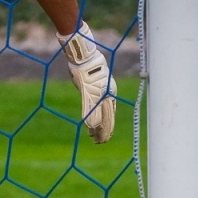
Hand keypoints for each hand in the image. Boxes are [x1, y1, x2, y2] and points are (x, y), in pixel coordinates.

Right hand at [62, 22, 115, 143]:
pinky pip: (89, 108)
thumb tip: (90, 92)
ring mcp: (98, 92)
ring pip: (100, 115)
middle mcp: (107, 94)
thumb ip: (95, 88)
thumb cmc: (90, 64)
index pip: (111, 113)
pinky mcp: (88, 91)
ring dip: (98, 129)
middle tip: (102, 143)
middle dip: (105, 131)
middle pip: (108, 116)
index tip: (106, 135)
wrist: (86, 55)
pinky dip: (90, 119)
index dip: (108, 125)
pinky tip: (89, 129)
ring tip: (97, 140)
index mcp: (110, 91)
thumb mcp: (95, 78)